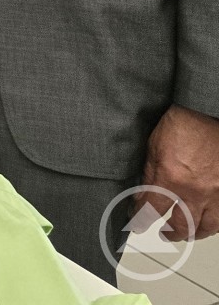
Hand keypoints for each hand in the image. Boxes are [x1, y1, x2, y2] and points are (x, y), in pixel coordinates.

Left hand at [138, 105, 218, 241]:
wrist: (207, 115)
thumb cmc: (181, 126)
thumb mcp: (153, 149)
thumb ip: (149, 176)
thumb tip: (142, 196)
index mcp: (170, 180)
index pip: (151, 211)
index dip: (141, 220)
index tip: (137, 223)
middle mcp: (195, 192)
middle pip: (182, 226)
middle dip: (170, 233)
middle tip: (164, 233)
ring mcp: (216, 194)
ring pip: (206, 227)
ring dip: (194, 233)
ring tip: (186, 233)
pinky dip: (214, 222)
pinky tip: (208, 222)